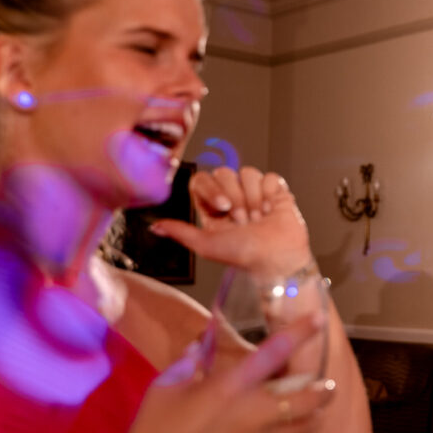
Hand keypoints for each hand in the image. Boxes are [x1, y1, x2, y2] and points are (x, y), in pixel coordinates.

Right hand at [102, 317, 331, 432]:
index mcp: (229, 387)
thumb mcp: (166, 386)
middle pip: (306, 398)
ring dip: (313, 416)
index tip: (318, 319)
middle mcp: (250, 415)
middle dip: (323, 388)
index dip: (300, 332)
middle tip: (328, 383)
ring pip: (303, 428)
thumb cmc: (151, 431)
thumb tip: (203, 343)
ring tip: (315, 409)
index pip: (274, 352)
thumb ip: (191, 360)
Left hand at [151, 166, 313, 279]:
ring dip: (254, 198)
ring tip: (259, 218)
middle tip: (243, 220)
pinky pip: (270, 177)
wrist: (278, 259)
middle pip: (225, 173)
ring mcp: (255, 192)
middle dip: (236, 197)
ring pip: (248, 173)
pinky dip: (271, 193)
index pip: (202, 180)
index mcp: (213, 208)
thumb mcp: (206, 246)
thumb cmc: (244, 256)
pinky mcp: (276, 191)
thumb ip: (180, 232)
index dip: (212, 189)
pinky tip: (272, 210)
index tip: (223, 207)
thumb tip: (154, 227)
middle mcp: (233, 197)